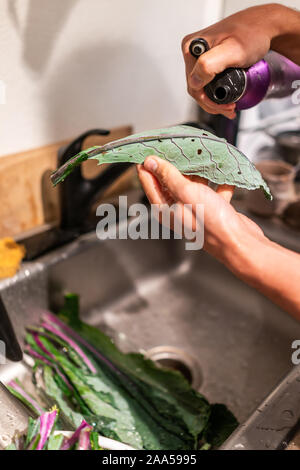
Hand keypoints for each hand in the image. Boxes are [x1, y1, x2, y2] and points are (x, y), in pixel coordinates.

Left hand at [137, 156, 263, 260]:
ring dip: (200, 169)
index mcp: (166, 209)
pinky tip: (226, 170)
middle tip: (177, 143)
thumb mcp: (187, 194)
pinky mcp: (214, 208)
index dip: (148, 164)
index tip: (148, 147)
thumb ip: (168, 177)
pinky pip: (214, 188)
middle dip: (176, 162)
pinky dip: (220, 180)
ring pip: (195, 182)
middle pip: (172, 179)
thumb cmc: (212, 224)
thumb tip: (150, 163)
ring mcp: (197, 208)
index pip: (149, 182)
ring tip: (203, 153)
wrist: (240, 242)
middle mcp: (179, 209)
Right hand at [181, 4, 283, 118]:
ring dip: (214, 102)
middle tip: (230, 110)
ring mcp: (200, 56)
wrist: (263, 27)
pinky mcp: (209, 60)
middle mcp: (193, 51)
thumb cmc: (251, 35)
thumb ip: (209, 65)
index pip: (193, 85)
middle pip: (197, 88)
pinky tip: (225, 99)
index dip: (208, 101)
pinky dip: (216, 93)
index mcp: (191, 48)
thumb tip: (195, 82)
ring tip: (230, 108)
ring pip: (202, 87)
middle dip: (212, 104)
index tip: (226, 106)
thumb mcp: (231, 51)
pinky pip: (208, 82)